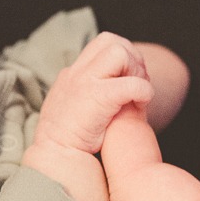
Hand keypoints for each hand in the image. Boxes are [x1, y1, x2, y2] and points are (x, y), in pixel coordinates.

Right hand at [31, 31, 153, 155]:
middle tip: (138, 82)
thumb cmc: (71, 141)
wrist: (56, 159)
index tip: (132, 80)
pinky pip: (131, 83)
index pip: (102, 45)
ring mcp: (84, 83)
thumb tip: (126, 91)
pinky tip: (142, 105)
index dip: (124, 57)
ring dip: (135, 70)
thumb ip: (95, 94)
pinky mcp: (96, 97)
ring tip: (138, 94)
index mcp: (73, 75)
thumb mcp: (78, 108)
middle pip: (110, 41)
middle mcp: (77, 73)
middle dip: (131, 57)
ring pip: (118, 52)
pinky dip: (143, 90)